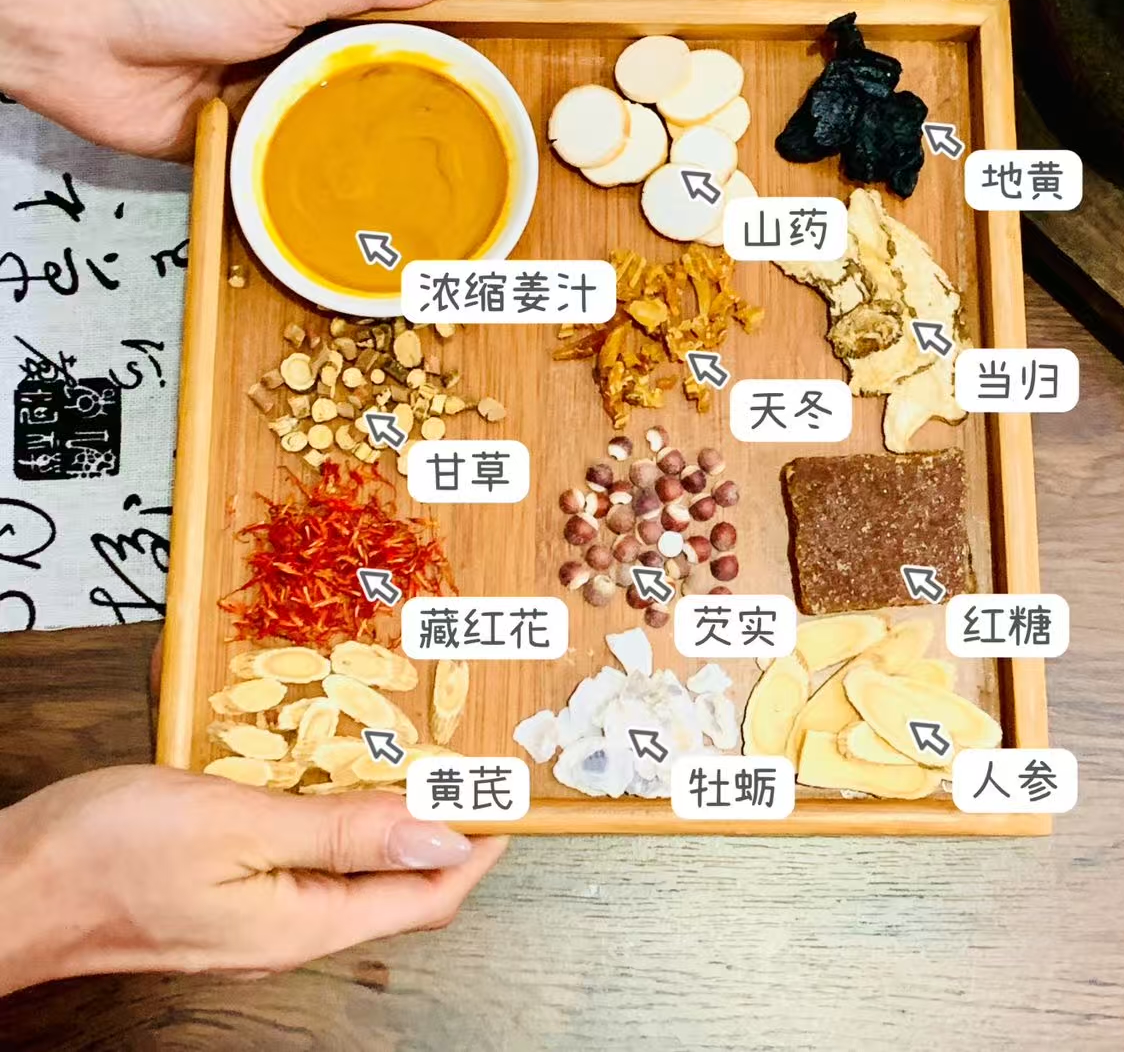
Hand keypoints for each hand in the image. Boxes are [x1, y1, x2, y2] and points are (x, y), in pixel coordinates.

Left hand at [0, 0, 484, 157]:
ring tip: (429, 177)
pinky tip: (352, 199)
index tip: (504, 51)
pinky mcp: (238, 138)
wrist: (76, 39)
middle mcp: (294, 41)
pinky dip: (311, 177)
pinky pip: (287, 164)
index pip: (398, 8)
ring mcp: (266, 90)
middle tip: (479, 131)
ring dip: (364, 143)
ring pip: (334, 123)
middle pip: (371, 72)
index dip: (448, 28)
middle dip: (416, 98)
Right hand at [0, 765, 505, 993]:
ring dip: (389, 815)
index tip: (513, 798)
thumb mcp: (237, 825)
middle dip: (442, 828)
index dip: (477, 849)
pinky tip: (331, 768)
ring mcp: (254, 914)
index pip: (424, 897)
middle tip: (472, 763)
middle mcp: (288, 930)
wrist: (12, 886)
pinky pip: (304, 856)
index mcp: (303, 923)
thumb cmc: (107, 856)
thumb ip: (341, 829)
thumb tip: (440, 833)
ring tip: (418, 755)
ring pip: (349, 868)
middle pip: (394, 886)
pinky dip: (336, 812)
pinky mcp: (224, 890)